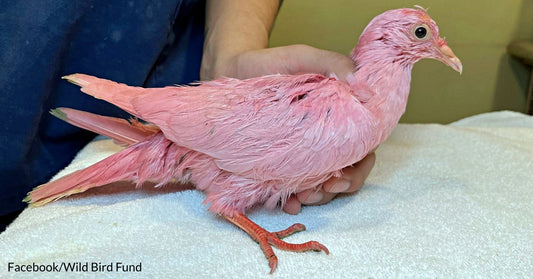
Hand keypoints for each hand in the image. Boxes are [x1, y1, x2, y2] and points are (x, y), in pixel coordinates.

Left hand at [201, 44, 376, 213]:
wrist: (232, 69)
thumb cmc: (270, 63)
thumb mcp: (303, 57)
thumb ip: (333, 63)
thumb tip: (362, 88)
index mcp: (339, 117)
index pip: (362, 149)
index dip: (358, 169)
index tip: (340, 177)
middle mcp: (325, 138)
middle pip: (344, 174)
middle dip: (334, 190)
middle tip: (315, 192)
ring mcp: (302, 152)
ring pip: (321, 186)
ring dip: (315, 197)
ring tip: (299, 198)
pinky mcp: (279, 161)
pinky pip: (291, 187)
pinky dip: (292, 199)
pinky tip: (286, 202)